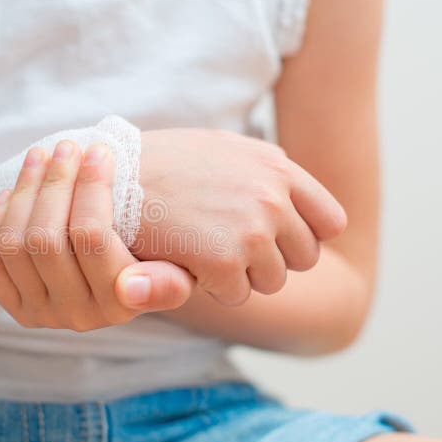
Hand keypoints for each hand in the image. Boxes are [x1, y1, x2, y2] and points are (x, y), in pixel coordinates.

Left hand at [0, 141, 194, 330]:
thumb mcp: (176, 275)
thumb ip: (165, 284)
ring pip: (14, 244)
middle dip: (54, 182)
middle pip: (46, 238)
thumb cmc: (152, 265)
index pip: (92, 236)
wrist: (121, 288)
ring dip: (24, 192)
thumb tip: (130, 286)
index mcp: (119, 305)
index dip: (91, 186)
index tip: (99, 150)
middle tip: (66, 147)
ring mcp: (41, 313)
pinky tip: (11, 193)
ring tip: (39, 157)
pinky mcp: (14, 307)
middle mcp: (77, 315)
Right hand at [135, 128, 346, 304]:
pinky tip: (186, 261)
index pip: (330, 221)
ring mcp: (252, 229)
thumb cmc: (159, 164)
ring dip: (240, 276)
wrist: (111, 177)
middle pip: (303, 257)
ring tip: (203, 251)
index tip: (275, 242)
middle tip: (227, 249)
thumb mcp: (219, 147)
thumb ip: (262, 168)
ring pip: (272, 281)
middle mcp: (272, 197)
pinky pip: (237, 295)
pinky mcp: (225, 260)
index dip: (304, 237)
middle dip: (270, 260)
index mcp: (276, 168)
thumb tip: (288, 185)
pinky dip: (211, 287)